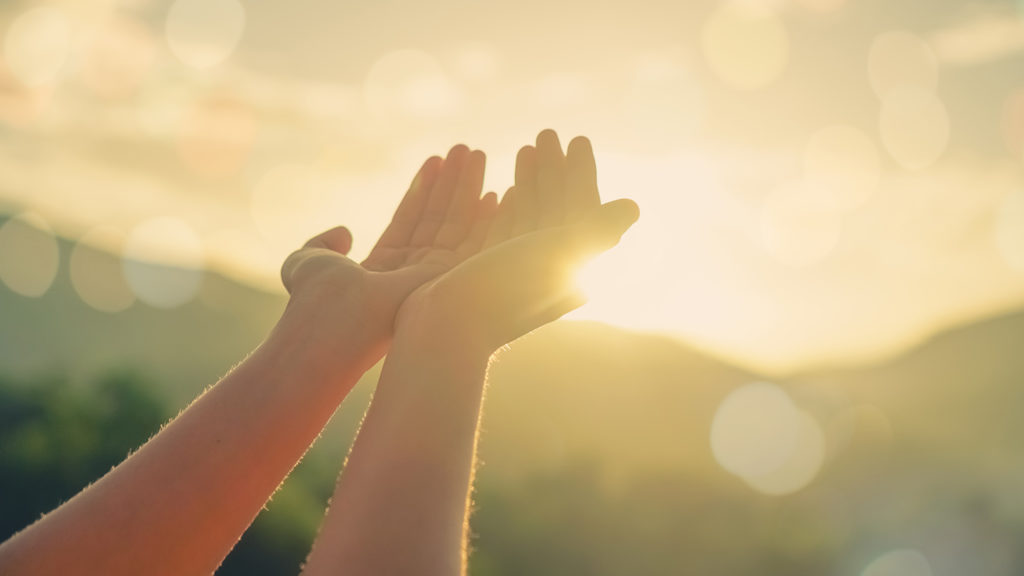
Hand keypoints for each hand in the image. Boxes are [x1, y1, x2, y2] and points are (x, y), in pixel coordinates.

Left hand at [276, 145, 497, 364]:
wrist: (333, 319)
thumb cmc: (315, 297)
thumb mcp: (308, 261)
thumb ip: (322, 243)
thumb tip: (344, 232)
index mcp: (383, 269)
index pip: (409, 221)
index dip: (423, 190)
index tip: (436, 160)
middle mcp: (411, 274)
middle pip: (437, 218)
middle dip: (452, 183)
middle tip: (465, 149)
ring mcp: (432, 278)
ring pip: (456, 225)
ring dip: (468, 189)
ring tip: (478, 155)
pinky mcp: (449, 280)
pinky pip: (474, 245)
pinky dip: (487, 221)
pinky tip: (496, 194)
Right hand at [397, 130, 638, 356]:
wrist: (446, 331)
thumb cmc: (503, 290)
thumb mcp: (557, 254)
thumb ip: (596, 229)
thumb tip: (633, 207)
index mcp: (569, 268)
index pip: (582, 211)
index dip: (582, 175)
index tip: (577, 139)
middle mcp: (546, 272)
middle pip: (556, 210)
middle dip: (554, 171)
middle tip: (547, 134)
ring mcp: (514, 274)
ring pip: (529, 218)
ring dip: (530, 182)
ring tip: (526, 148)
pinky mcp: (484, 276)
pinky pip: (503, 233)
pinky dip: (506, 208)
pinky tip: (502, 190)